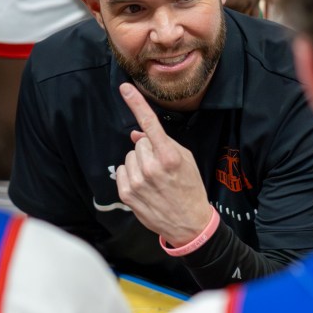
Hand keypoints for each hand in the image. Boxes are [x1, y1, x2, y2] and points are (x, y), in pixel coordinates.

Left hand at [115, 83, 210, 246]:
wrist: (189, 224)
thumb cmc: (190, 188)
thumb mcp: (185, 160)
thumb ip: (162, 143)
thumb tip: (136, 134)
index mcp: (169, 156)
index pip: (150, 124)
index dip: (136, 103)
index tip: (125, 88)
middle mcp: (152, 168)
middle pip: (140, 143)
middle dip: (148, 150)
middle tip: (161, 167)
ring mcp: (138, 182)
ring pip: (130, 156)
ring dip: (139, 163)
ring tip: (154, 178)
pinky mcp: (127, 194)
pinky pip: (122, 171)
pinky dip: (131, 175)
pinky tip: (144, 186)